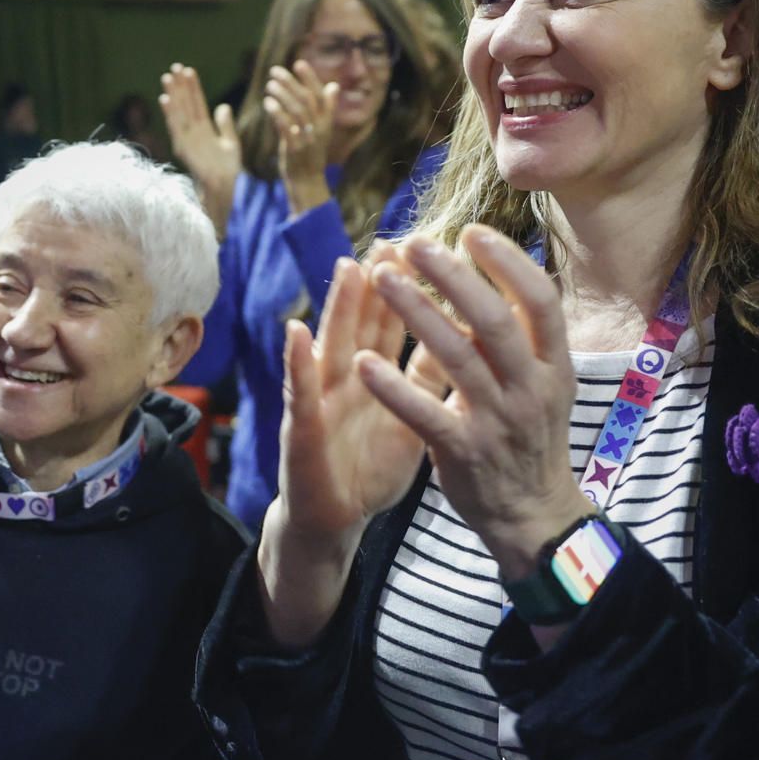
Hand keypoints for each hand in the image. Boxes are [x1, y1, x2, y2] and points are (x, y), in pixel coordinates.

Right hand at [159, 64, 240, 232]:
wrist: (225, 189)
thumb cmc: (228, 170)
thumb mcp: (231, 143)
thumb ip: (225, 124)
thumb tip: (223, 105)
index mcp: (204, 130)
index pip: (197, 103)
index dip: (192, 88)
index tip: (188, 70)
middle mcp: (193, 133)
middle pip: (185, 105)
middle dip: (180, 86)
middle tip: (174, 67)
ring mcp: (188, 140)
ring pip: (179, 112)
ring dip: (173, 95)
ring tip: (167, 77)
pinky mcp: (185, 148)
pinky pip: (176, 127)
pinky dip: (170, 113)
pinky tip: (165, 99)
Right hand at [259, 252, 431, 646]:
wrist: (333, 519)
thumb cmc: (369, 465)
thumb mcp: (410, 416)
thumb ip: (426, 376)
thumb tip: (463, 333)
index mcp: (375, 375)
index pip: (394, 323)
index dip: (410, 287)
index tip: (429, 248)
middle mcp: (345, 379)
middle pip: (364, 322)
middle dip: (378, 283)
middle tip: (393, 240)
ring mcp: (320, 401)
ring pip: (331, 346)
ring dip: (338, 306)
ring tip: (349, 267)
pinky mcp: (300, 431)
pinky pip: (300, 395)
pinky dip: (296, 364)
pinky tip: (295, 334)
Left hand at [263, 62, 337, 213]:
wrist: (307, 182)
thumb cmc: (311, 153)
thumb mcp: (322, 130)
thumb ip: (325, 108)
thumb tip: (333, 86)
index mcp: (326, 121)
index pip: (320, 94)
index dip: (310, 78)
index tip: (299, 63)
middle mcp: (320, 128)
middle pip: (307, 99)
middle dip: (291, 82)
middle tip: (275, 71)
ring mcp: (309, 138)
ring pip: (297, 111)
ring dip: (282, 95)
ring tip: (269, 85)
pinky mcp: (296, 149)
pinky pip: (287, 127)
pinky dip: (278, 113)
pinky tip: (268, 103)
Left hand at [361, 227, 590, 579]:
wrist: (532, 514)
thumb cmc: (529, 436)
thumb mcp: (544, 384)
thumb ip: (523, 336)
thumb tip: (497, 267)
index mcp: (555, 366)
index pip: (539, 300)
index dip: (507, 262)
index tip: (470, 232)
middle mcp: (532, 390)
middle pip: (494, 320)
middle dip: (452, 276)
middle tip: (414, 243)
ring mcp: (498, 422)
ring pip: (456, 357)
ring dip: (416, 312)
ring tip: (382, 278)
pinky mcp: (464, 453)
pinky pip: (425, 413)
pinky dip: (392, 387)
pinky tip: (363, 361)